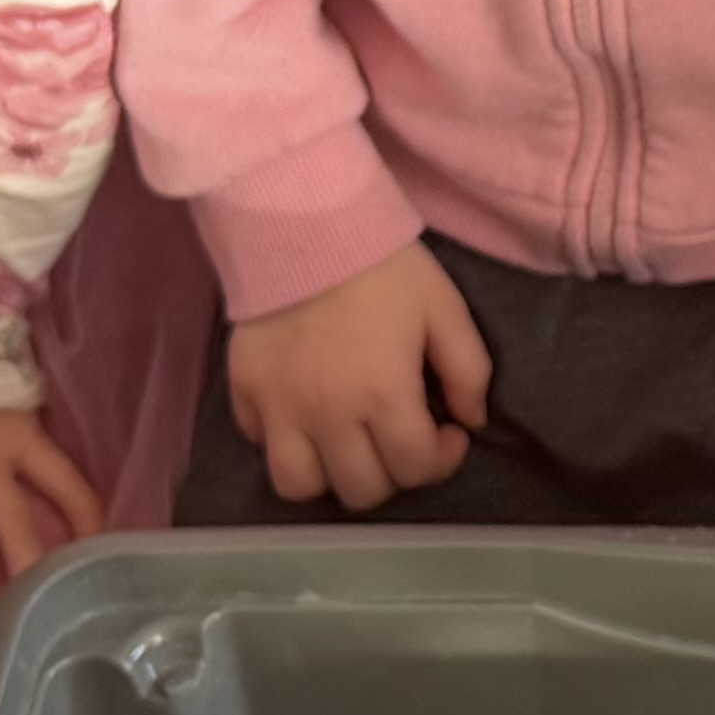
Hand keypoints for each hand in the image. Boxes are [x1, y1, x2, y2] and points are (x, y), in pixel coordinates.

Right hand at [223, 245, 494, 511]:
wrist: (303, 223)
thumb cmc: (383, 266)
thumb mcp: (444, 308)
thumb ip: (469, 370)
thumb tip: (471, 421)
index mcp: (383, 394)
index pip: (414, 468)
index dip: (441, 461)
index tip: (447, 431)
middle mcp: (328, 415)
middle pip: (361, 491)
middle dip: (392, 473)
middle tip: (400, 438)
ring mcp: (278, 410)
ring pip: (300, 487)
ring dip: (332, 475)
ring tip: (348, 445)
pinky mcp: (243, 393)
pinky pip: (261, 445)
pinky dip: (286, 444)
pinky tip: (306, 417)